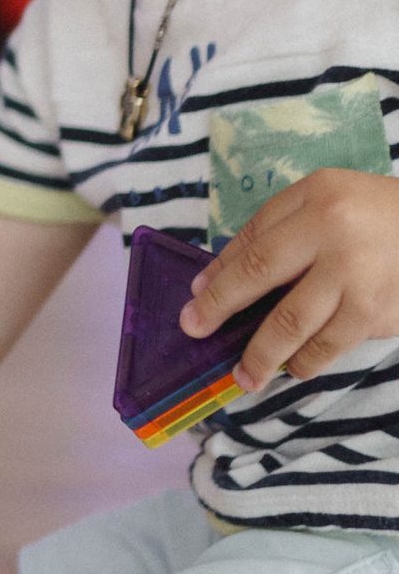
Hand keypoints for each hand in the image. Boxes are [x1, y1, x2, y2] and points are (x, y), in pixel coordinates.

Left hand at [181, 169, 398, 392]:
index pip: (256, 255)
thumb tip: (210, 281)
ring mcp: (366, 285)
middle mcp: (342, 245)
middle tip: (210, 351)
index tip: (193, 314)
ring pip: (306, 332)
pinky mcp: (384, 314)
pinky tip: (295, 365)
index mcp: (319, 205)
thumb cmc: (366, 209)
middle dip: (237, 329)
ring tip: (249, 376)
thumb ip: (264, 232)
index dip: (220, 290)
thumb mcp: (315, 197)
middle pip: (276, 297)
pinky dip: (311, 360)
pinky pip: (337, 345)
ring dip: (272, 359)